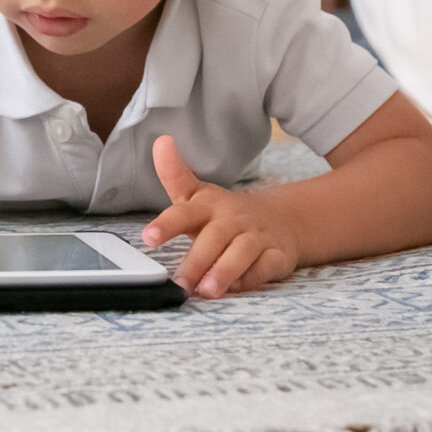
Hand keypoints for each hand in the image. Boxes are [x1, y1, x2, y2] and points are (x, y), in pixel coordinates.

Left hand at [142, 136, 303, 297]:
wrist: (282, 220)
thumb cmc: (227, 214)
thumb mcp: (197, 196)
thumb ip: (174, 176)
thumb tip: (161, 141)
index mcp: (207, 206)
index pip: (184, 212)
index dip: (167, 224)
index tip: (149, 237)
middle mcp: (232, 220)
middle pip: (214, 238)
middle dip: (196, 261)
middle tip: (181, 283)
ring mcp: (256, 237)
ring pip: (242, 253)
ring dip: (224, 272)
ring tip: (207, 290)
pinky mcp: (276, 255)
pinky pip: (266, 267)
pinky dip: (253, 278)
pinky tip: (239, 287)